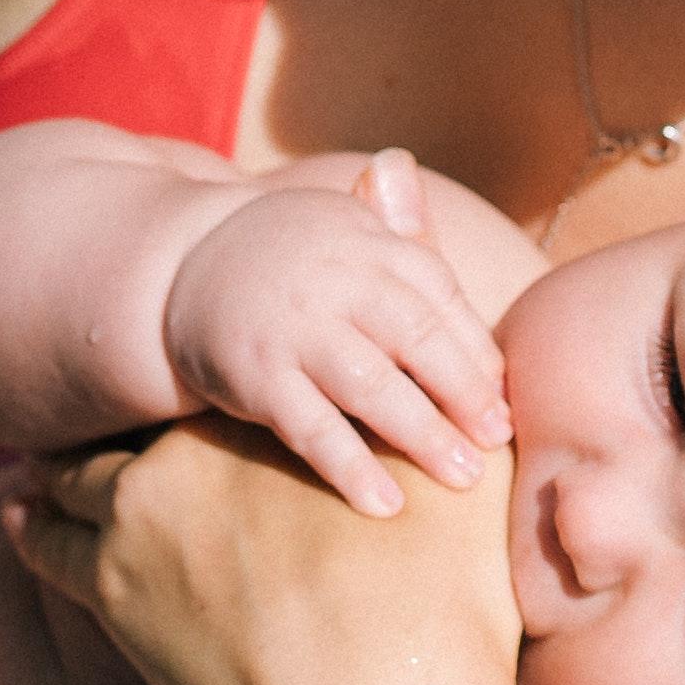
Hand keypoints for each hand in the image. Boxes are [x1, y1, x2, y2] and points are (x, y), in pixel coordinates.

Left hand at [11, 413, 527, 684]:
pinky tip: (21, 519)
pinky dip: (33, 527)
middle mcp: (192, 450)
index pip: (219, 388)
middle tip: (110, 410)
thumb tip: (427, 246)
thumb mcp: (473, 472)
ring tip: (49, 463)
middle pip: (143, 423)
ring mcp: (138, 520)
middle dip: (131, 422)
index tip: (200, 393)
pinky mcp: (111, 593)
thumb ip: (450, 377)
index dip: (209, 393)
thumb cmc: (442, 596)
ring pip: (79, 475)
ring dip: (65, 468)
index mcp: (270, 417)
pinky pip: (46, 545)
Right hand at [155, 150, 507, 513]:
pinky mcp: (256, 378)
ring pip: (371, 385)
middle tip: (500, 438)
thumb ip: (402, 233)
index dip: (476, 348)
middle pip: (415, 335)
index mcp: (366, 242)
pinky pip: (312, 429)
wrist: (180, 268)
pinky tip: (387, 503)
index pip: (438, 293)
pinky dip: (351, 467)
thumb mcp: (344, 234)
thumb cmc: (292, 262)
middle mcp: (332, 280)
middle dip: (464, 391)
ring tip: (464, 476)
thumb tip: (430, 180)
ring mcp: (292, 330)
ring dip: (423, 434)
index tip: (505, 396)